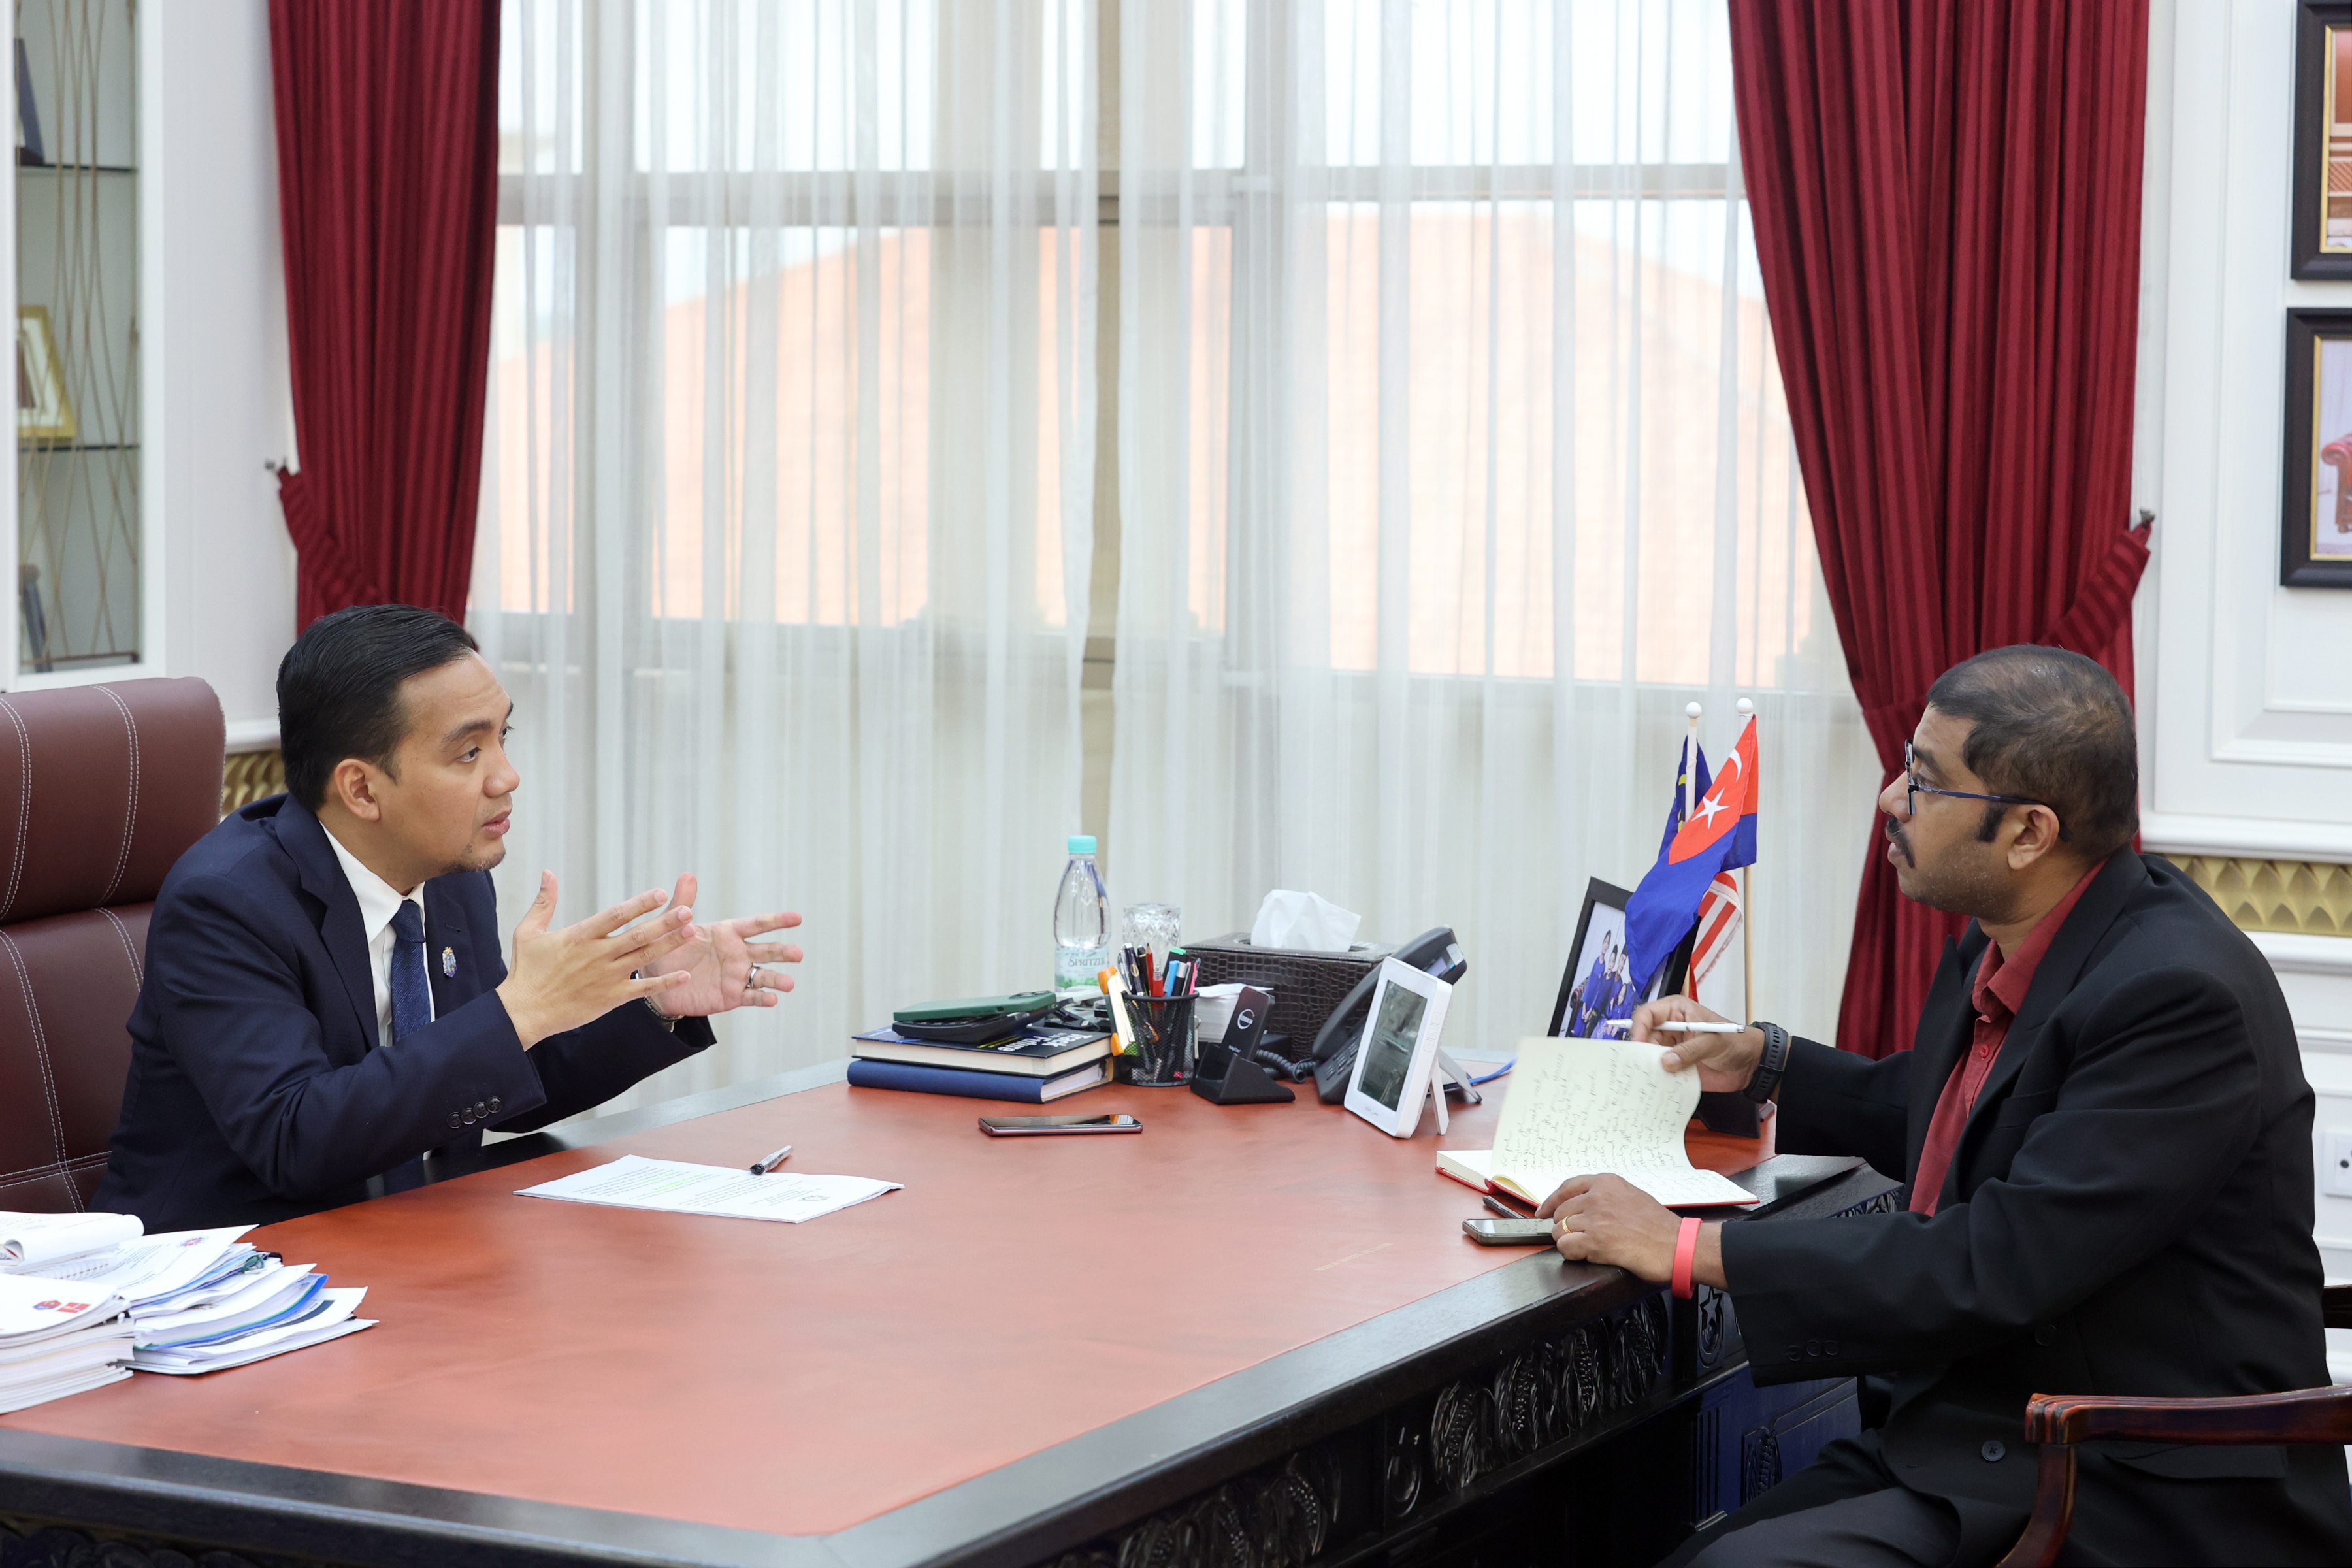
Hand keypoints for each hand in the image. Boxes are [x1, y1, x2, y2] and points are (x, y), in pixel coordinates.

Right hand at [496, 874, 695, 1048]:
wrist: (524, 1012)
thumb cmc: (526, 971)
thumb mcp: (529, 932)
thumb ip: (544, 902)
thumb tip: (548, 872)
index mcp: (580, 936)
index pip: (616, 915)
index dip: (640, 904)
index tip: (661, 893)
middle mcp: (597, 955)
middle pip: (637, 935)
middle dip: (665, 922)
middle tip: (688, 911)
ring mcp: (606, 977)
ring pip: (644, 957)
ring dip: (670, 945)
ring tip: (692, 932)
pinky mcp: (611, 998)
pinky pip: (643, 989)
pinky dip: (664, 982)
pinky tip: (684, 974)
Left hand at [636, 873, 803, 1017]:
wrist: (659, 982)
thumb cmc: (667, 948)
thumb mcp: (673, 925)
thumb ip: (682, 903)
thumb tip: (687, 875)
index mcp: (729, 933)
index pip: (757, 925)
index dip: (777, 921)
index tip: (797, 918)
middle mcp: (739, 953)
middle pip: (767, 951)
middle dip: (783, 952)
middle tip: (798, 954)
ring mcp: (737, 975)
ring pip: (764, 976)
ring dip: (778, 979)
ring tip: (789, 984)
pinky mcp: (733, 996)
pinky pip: (751, 997)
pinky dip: (763, 998)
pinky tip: (772, 999)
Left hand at [1535, 1174, 1684, 1282]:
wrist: (1677, 1246)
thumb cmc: (1660, 1227)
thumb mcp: (1632, 1196)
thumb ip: (1607, 1197)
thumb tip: (1585, 1206)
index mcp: (1607, 1183)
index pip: (1567, 1187)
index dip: (1552, 1202)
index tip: (1543, 1212)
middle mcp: (1597, 1197)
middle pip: (1561, 1212)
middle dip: (1565, 1228)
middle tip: (1579, 1239)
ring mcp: (1595, 1218)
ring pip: (1560, 1230)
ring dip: (1569, 1242)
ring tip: (1589, 1248)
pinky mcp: (1594, 1240)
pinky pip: (1565, 1247)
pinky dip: (1572, 1254)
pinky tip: (1588, 1256)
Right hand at [1630, 994, 1764, 1093]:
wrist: (1749, 1065)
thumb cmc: (1734, 1042)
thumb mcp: (1712, 1042)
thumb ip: (1690, 1051)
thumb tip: (1666, 1062)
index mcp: (1676, 1011)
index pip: (1647, 1014)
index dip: (1639, 1027)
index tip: (1638, 1044)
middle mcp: (1669, 1028)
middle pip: (1643, 1036)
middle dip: (1640, 1051)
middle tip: (1638, 1066)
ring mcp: (1670, 1048)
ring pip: (1649, 1056)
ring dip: (1647, 1066)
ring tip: (1644, 1078)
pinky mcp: (1674, 1066)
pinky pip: (1659, 1071)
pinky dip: (1656, 1078)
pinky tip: (1654, 1085)